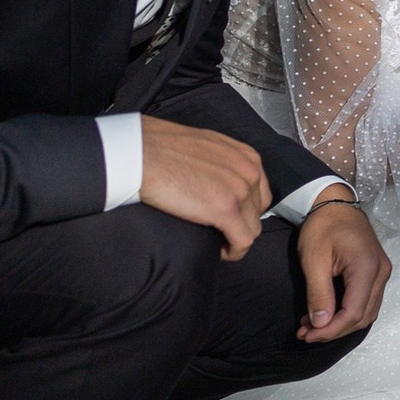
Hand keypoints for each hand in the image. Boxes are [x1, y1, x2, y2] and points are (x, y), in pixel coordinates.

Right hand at [138, 116, 270, 258]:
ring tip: (216, 242)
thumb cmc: (161, 149)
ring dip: (235, 239)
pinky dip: (233, 252)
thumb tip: (217, 181)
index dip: (245, 209)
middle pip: (257, 211)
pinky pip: (242, 241)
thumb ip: (221, 163)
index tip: (229, 218)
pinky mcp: (225, 210)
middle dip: (241, 224)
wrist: (140, 154)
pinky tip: (218, 252)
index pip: (259, 192)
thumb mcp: (205, 148)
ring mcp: (240, 190)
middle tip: (219, 231)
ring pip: (252, 228)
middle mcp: (249, 171)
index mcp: (245, 156)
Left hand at [295, 191, 389, 343]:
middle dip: (334, 330)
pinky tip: (327, 312)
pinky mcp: (377, 272)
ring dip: (341, 324)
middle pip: (363, 316)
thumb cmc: (322, 227)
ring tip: (312, 324)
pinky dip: (348, 313)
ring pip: (367, 312)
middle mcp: (381, 273)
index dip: (331, 330)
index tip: (306, 335)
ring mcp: (382, 273)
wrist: (335, 204)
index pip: (354, 312)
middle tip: (305, 333)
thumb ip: (318, 293)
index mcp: (367, 268)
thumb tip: (320, 324)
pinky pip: (367, 301)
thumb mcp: (314, 260)